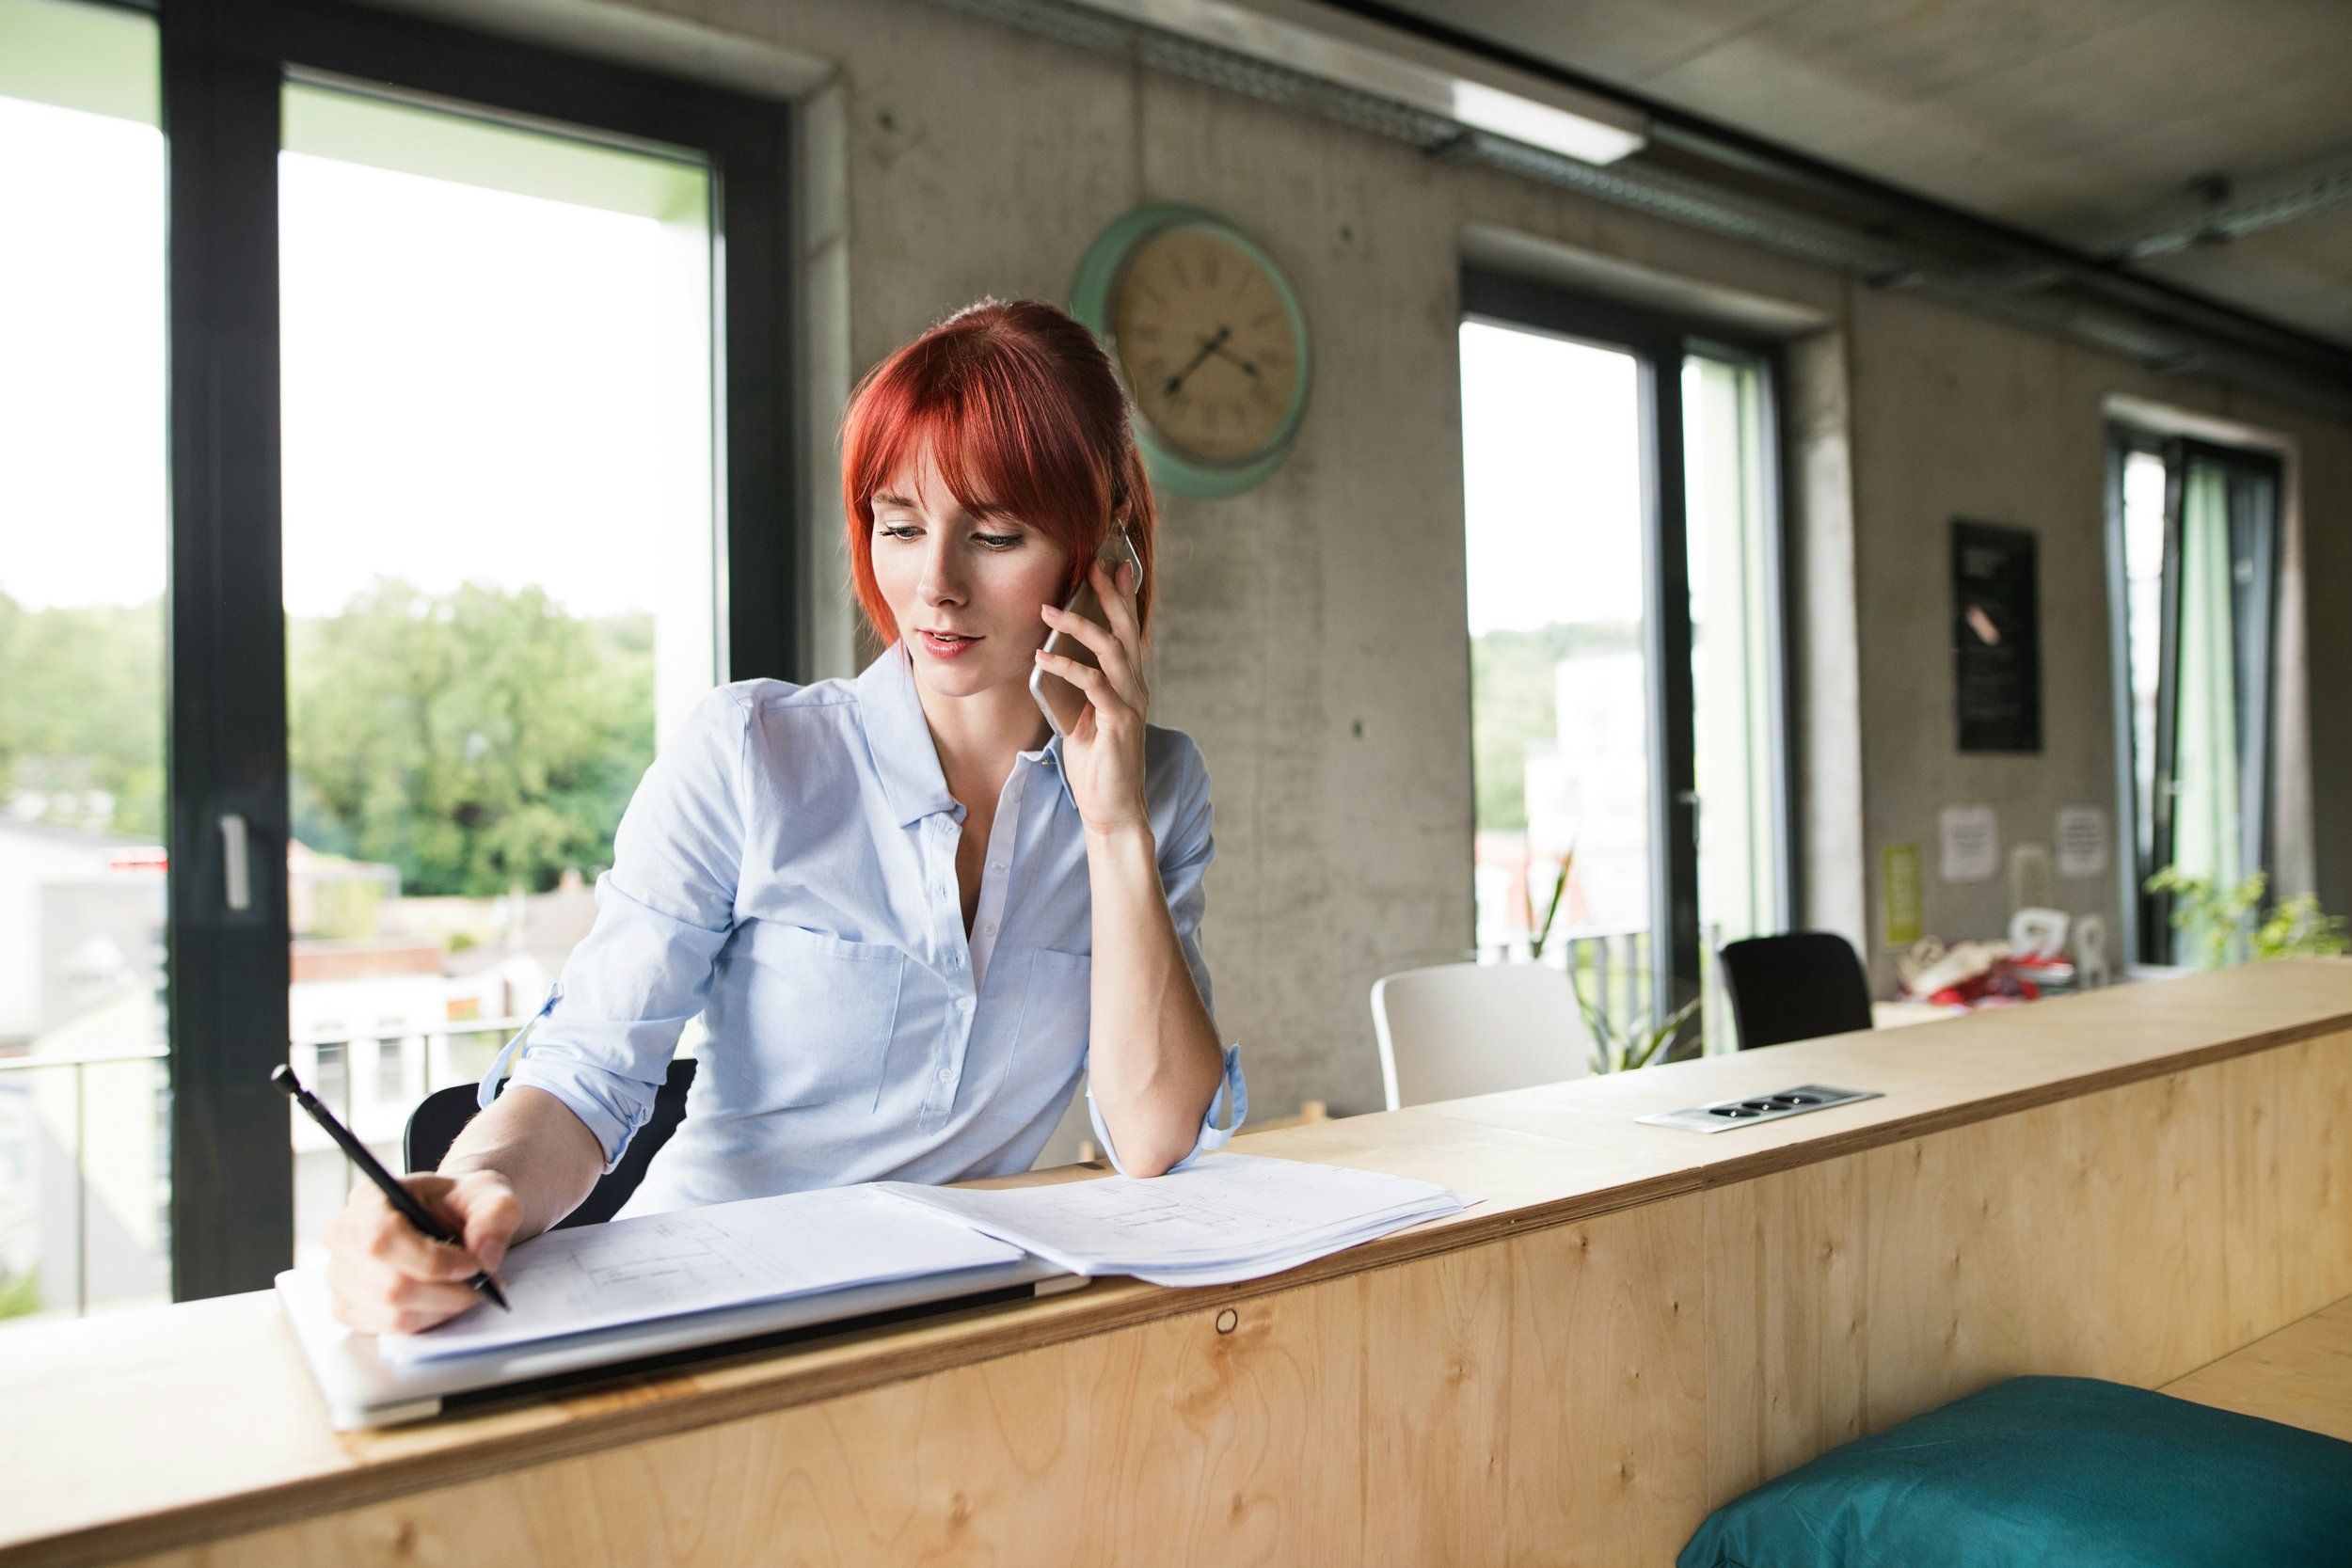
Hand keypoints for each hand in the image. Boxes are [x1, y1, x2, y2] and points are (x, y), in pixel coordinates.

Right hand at [324, 1169, 519, 1334]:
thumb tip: (485, 1256)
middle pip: (390, 1285)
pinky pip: (389, 1328)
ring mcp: (340, 1274)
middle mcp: (344, 1236)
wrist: (449, 1217)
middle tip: (483, 1283)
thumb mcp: (489, 1193)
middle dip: (447, 1292)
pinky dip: (427, 1320)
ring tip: (468, 1290)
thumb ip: (496, 1214)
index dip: (431, 1260)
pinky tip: (444, 1300)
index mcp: (369, 1198)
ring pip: (392, 1312)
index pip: (384, 1237)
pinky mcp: (347, 1305)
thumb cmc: (460, 1203)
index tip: (473, 1266)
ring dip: (442, 1308)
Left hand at [1036, 559, 1150, 839]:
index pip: (1127, 632)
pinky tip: (1043, 656)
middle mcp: (1135, 689)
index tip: (1110, 566)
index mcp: (1128, 685)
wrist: (1112, 809)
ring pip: (1110, 652)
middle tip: (1092, 566)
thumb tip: (1051, 659)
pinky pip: (1094, 685)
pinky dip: (1067, 667)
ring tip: (1049, 609)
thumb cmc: (1096, 764)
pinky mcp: (1118, 723)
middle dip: (1109, 596)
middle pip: (1125, 631)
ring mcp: (1129, 705)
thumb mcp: (1082, 718)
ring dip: (1079, 626)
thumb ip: (1076, 689)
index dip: (1121, 598)